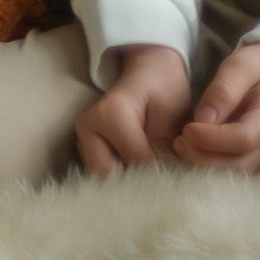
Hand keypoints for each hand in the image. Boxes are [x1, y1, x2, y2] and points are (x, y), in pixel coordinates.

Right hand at [74, 42, 194, 176]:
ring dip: (126, 184)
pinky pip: (101, 174)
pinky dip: (120, 179)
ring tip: (151, 181)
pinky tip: (139, 175)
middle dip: (136, 184)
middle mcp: (88, 127)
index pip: (134, 161)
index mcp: (110, 115)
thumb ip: (165, 149)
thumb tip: (165, 184)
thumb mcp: (173, 117)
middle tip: (161, 185)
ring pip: (101, 179)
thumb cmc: (164, 91)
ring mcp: (82, 138)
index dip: (157, 175)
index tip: (176, 181)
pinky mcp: (85, 148)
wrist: (149, 74)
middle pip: (108, 176)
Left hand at [175, 43, 259, 175]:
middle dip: (204, 158)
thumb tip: (203, 119)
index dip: (212, 139)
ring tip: (182, 146)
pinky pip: (236, 170)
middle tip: (178, 142)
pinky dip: (213, 164)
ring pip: (237, 172)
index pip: (244, 139)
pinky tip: (194, 150)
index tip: (187, 130)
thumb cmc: (259, 66)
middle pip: (240, 164)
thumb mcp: (241, 65)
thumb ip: (223, 90)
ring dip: (206, 165)